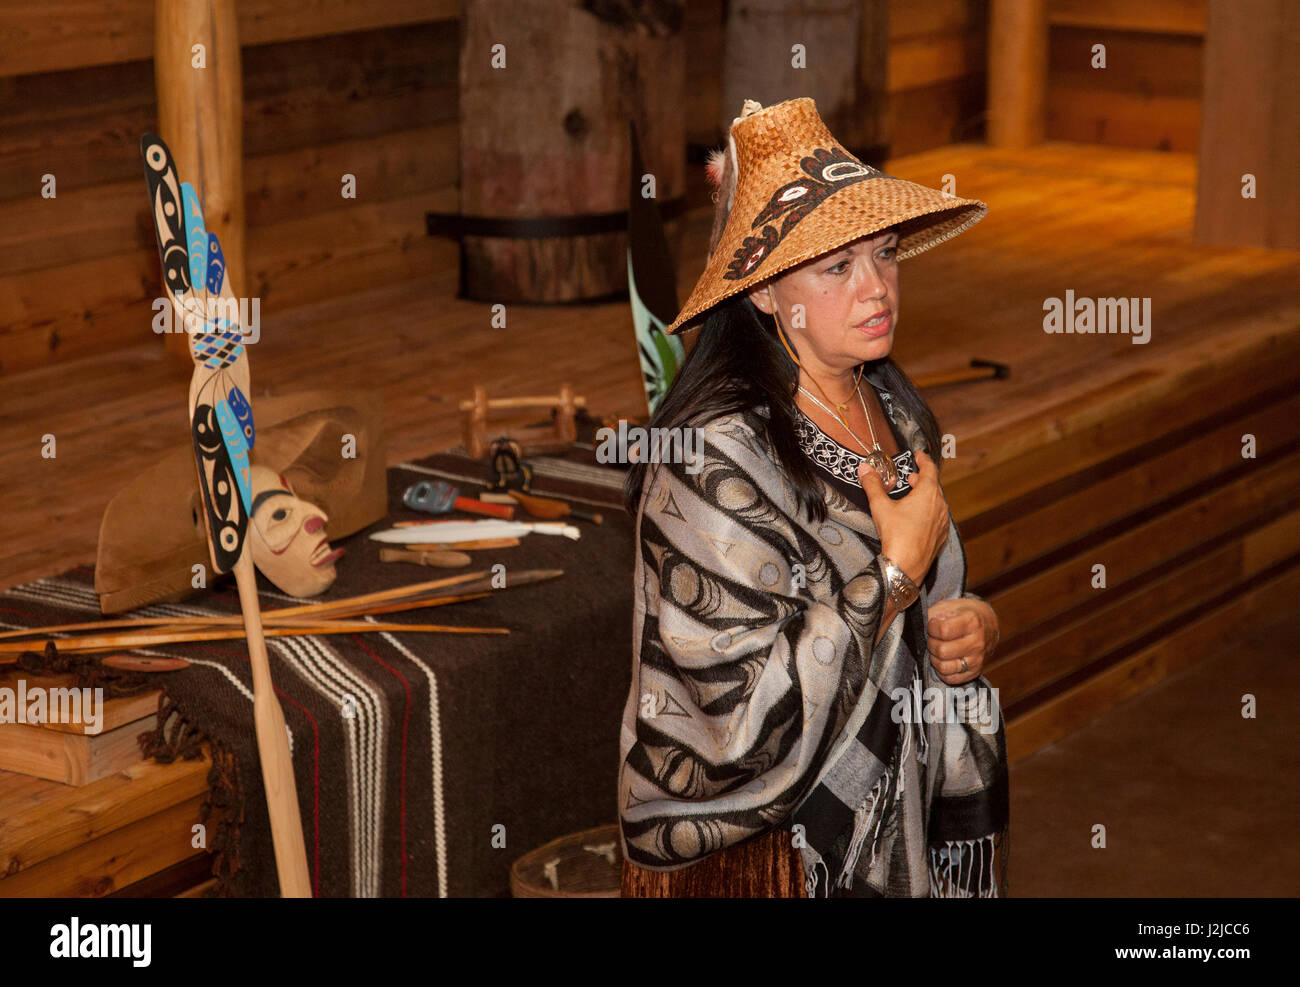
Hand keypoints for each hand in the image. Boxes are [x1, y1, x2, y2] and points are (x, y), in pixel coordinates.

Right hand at [859, 448, 949, 585]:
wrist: (905, 567)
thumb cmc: (896, 536)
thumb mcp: (880, 507)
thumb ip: (872, 485)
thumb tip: (865, 469)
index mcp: (928, 494)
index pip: (930, 469)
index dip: (924, 460)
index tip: (919, 455)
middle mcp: (940, 506)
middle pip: (934, 486)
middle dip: (922, 479)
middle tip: (911, 477)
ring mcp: (943, 522)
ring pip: (937, 502)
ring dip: (925, 496)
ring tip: (912, 497)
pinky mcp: (941, 536)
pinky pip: (938, 517)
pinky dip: (929, 511)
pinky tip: (917, 518)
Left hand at [926, 597, 997, 684]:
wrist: (987, 625)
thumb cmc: (963, 615)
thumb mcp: (949, 606)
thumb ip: (932, 614)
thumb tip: (919, 626)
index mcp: (971, 622)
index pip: (943, 630)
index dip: (932, 628)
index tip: (933, 625)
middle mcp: (977, 643)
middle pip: (942, 651)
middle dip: (931, 644)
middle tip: (934, 639)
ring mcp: (977, 660)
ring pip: (944, 667)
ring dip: (935, 659)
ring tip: (938, 650)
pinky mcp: (974, 673)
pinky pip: (950, 678)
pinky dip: (941, 671)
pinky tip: (944, 660)